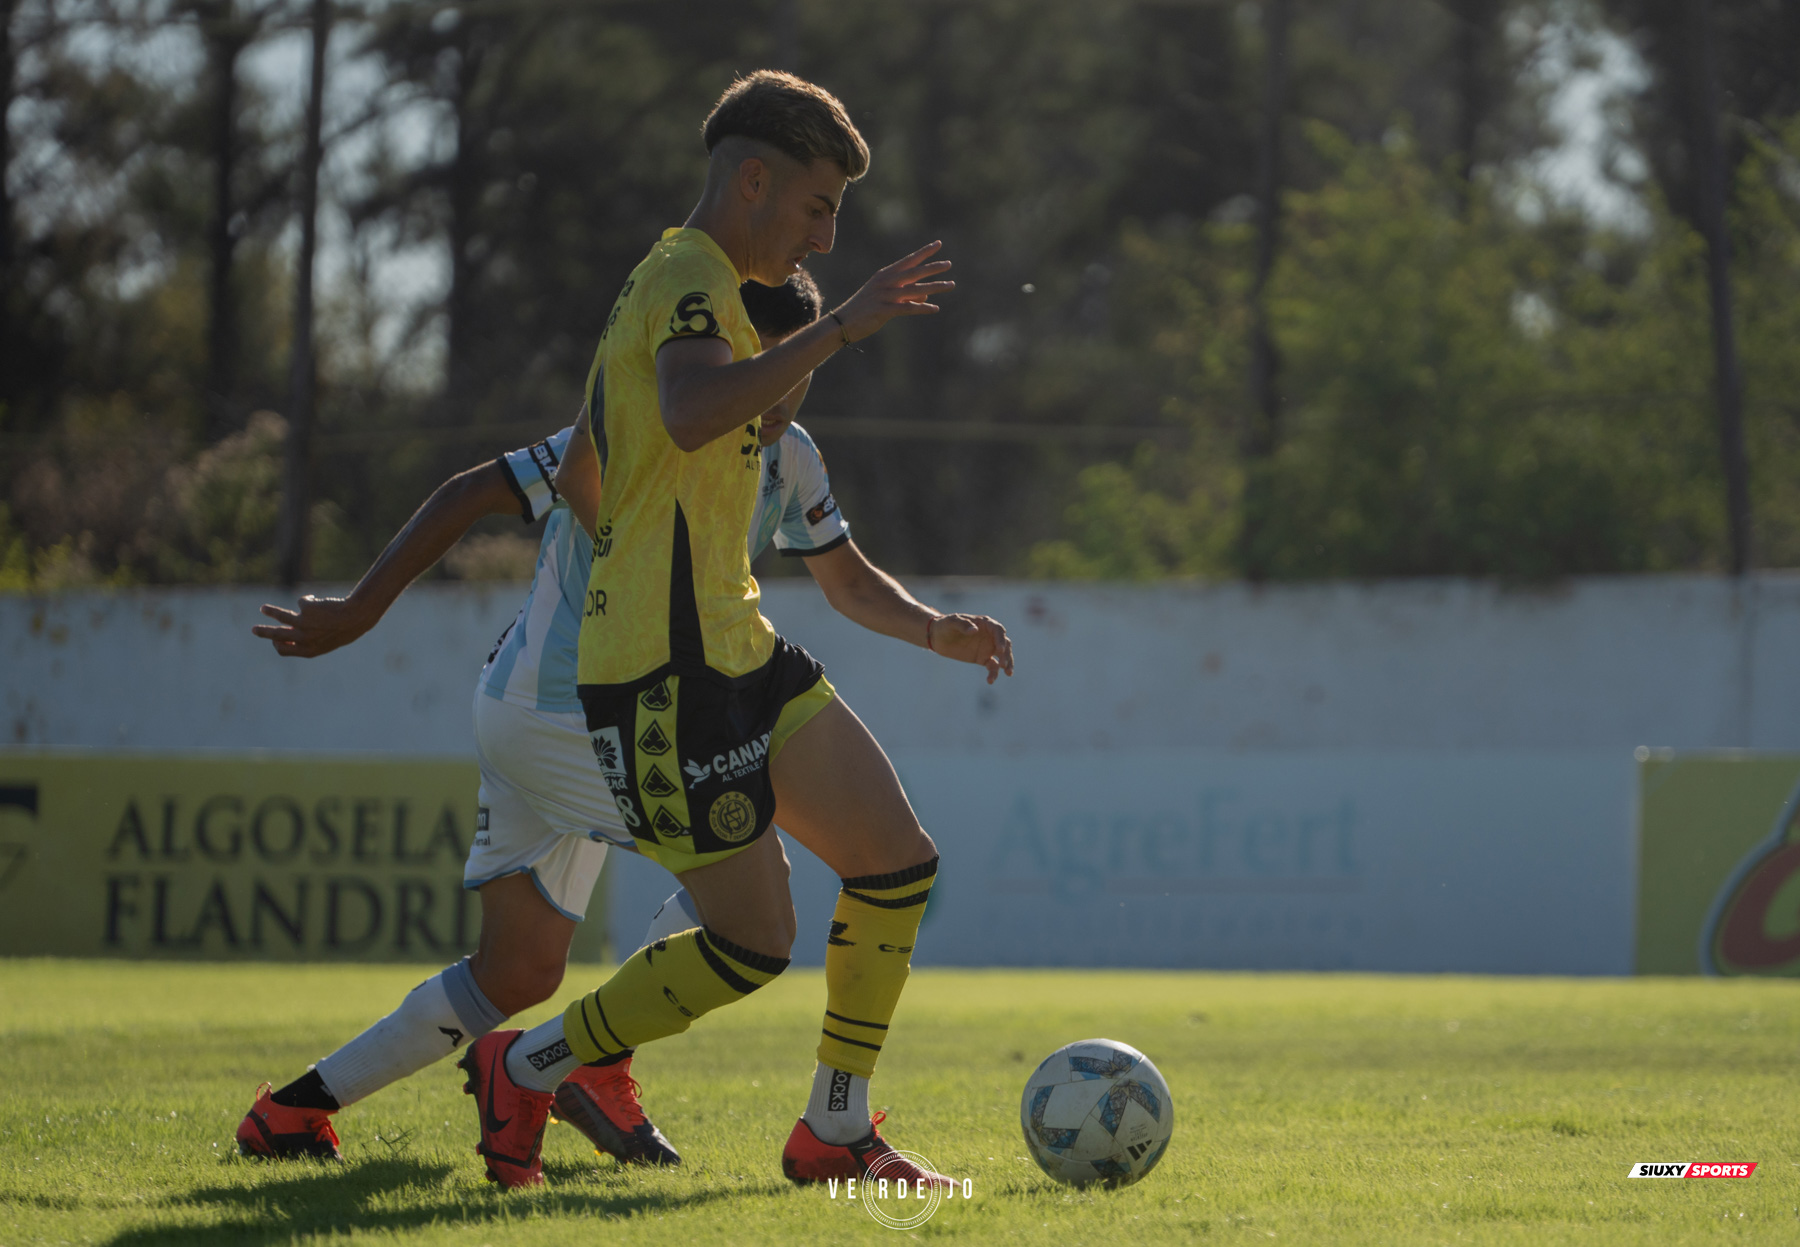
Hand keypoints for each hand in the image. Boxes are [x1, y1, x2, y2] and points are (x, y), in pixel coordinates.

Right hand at [252, 596, 377, 657]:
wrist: (357, 616)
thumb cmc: (343, 630)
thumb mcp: (325, 641)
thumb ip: (306, 642)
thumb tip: (282, 636)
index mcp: (308, 651)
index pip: (283, 650)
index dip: (278, 644)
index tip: (274, 639)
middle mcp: (303, 638)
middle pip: (276, 636)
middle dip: (263, 632)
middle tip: (253, 629)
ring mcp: (304, 623)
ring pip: (280, 617)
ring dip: (270, 612)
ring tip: (263, 608)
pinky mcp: (306, 608)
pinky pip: (303, 601)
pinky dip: (310, 600)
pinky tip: (321, 602)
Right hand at [832, 240, 953, 342]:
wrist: (843, 322)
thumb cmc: (865, 309)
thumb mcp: (885, 298)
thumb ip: (905, 294)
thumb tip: (925, 295)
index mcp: (885, 275)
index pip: (908, 260)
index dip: (924, 252)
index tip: (938, 244)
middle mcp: (886, 282)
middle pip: (914, 272)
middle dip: (933, 267)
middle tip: (949, 264)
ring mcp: (884, 295)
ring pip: (914, 289)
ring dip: (935, 287)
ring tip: (950, 285)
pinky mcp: (883, 310)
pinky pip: (907, 308)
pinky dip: (922, 308)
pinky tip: (935, 308)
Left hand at [928, 613, 1014, 683]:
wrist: (938, 637)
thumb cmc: (946, 625)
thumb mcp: (952, 622)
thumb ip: (963, 625)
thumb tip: (975, 630)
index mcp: (985, 624)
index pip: (998, 630)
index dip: (1001, 640)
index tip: (1000, 650)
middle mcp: (990, 636)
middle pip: (1004, 644)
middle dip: (1007, 655)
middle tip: (1003, 665)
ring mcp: (987, 647)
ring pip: (1002, 656)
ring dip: (1007, 664)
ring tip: (1007, 674)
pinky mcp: (983, 659)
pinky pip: (992, 667)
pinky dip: (993, 674)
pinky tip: (990, 681)